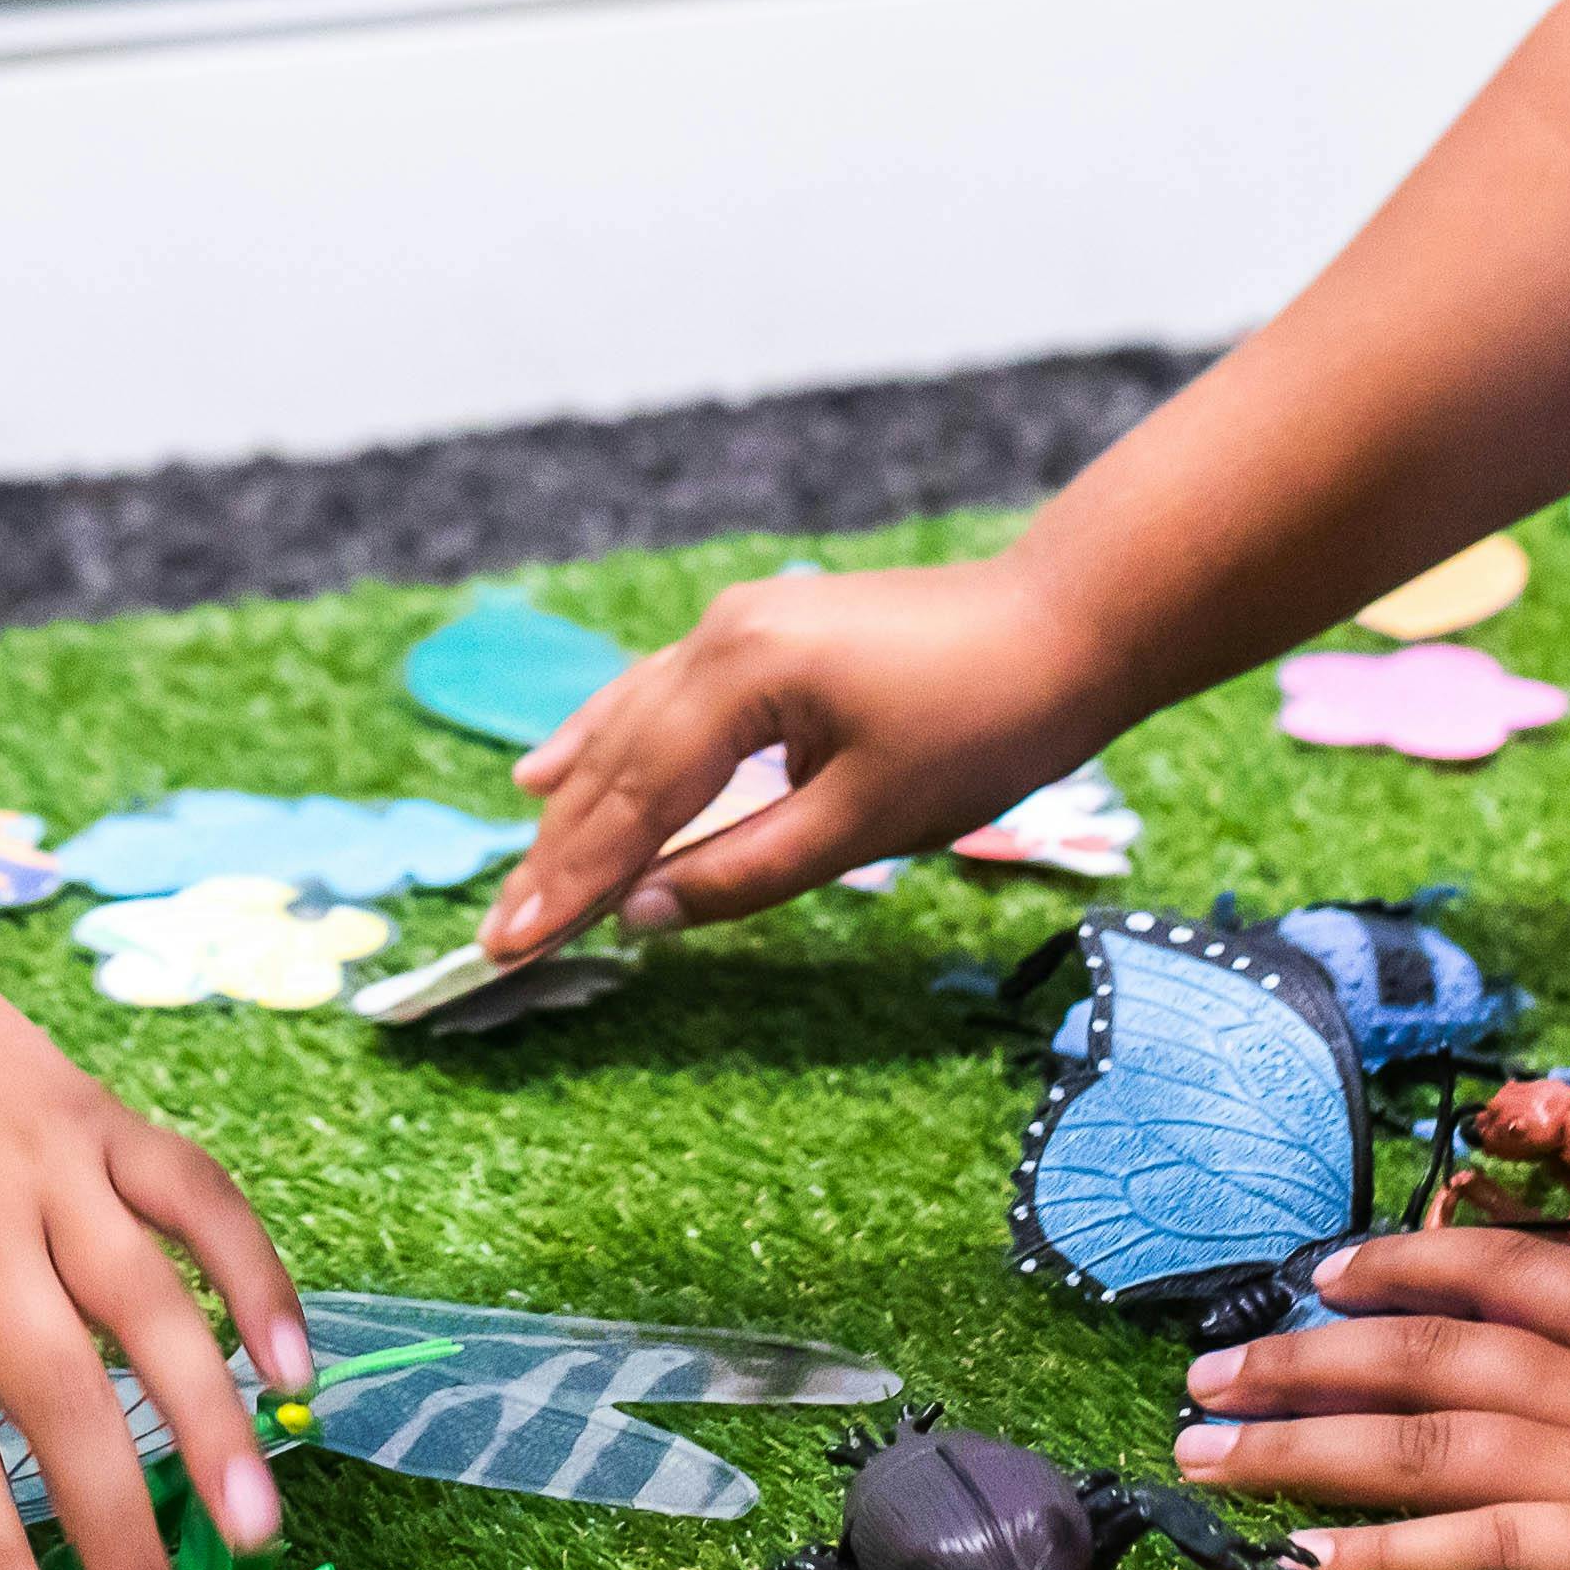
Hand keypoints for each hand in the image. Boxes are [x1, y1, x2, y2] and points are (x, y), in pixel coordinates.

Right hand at [480, 555, 1122, 958]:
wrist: (1070, 621)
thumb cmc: (986, 722)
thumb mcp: (867, 819)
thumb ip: (744, 870)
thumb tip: (641, 916)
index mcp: (738, 675)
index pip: (633, 800)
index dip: (571, 882)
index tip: (510, 948)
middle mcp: (716, 637)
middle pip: (615, 763)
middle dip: (557, 855)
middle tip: (499, 937)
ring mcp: (734, 626)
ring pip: (627, 727)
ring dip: (575, 807)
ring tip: (520, 875)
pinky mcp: (761, 632)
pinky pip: (657, 697)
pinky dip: (606, 742)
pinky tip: (554, 770)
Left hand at [1167, 1230, 1569, 1569]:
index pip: (1510, 1277)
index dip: (1407, 1266)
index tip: (1325, 1270)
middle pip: (1424, 1350)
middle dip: (1303, 1356)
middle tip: (1202, 1366)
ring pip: (1420, 1433)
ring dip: (1301, 1435)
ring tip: (1205, 1443)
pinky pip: (1481, 1543)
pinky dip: (1387, 1547)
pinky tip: (1311, 1554)